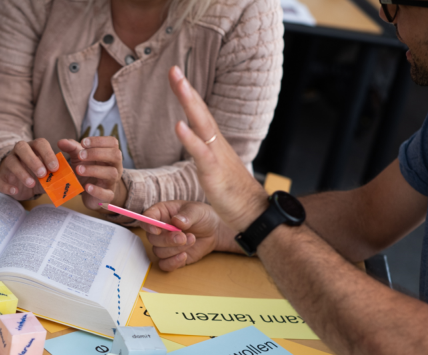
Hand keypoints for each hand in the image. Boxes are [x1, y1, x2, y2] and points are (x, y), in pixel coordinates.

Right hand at [0, 138, 58, 199]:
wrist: (22, 188)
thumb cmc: (39, 177)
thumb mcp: (51, 175)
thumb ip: (59, 175)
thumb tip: (71, 179)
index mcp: (34, 148)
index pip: (40, 143)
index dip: (47, 153)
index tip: (55, 168)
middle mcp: (19, 153)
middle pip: (21, 147)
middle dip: (32, 159)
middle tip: (43, 174)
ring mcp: (8, 164)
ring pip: (10, 162)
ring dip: (21, 172)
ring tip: (32, 183)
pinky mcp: (0, 178)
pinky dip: (6, 185)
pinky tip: (15, 191)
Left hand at [58, 137, 125, 210]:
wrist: (90, 191)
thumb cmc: (87, 169)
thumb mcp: (78, 157)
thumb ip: (71, 148)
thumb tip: (61, 142)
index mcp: (109, 154)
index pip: (113, 142)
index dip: (99, 140)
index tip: (83, 142)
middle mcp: (115, 166)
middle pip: (115, 155)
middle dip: (97, 153)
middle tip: (80, 155)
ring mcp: (112, 181)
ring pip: (112, 173)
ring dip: (94, 170)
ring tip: (78, 170)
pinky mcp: (108, 196)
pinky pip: (108, 194)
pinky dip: (97, 190)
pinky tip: (86, 187)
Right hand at [140, 201, 238, 269]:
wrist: (214, 231)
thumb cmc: (203, 216)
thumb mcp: (197, 211)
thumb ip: (187, 215)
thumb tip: (177, 222)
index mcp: (162, 213)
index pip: (147, 218)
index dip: (148, 224)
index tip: (158, 230)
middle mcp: (160, 229)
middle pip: (152, 238)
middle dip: (167, 240)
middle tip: (183, 237)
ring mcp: (165, 244)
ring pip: (158, 252)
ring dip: (175, 249)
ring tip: (192, 240)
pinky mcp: (171, 257)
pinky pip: (164, 264)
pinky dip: (173, 262)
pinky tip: (184, 256)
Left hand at [168, 66, 267, 231]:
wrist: (253, 212)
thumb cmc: (233, 193)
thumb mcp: (213, 168)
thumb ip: (203, 153)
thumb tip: (194, 141)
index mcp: (214, 143)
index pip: (199, 113)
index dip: (188, 94)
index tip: (176, 75)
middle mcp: (216, 144)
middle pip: (200, 111)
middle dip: (186, 89)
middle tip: (174, 68)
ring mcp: (216, 155)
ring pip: (201, 123)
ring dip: (188, 102)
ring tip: (178, 83)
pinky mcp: (214, 171)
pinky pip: (200, 152)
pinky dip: (189, 137)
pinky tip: (179, 125)